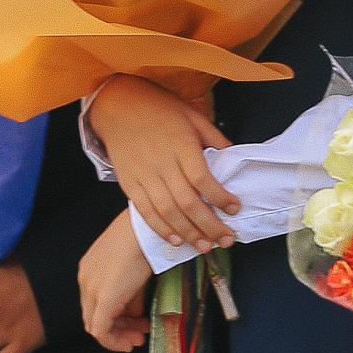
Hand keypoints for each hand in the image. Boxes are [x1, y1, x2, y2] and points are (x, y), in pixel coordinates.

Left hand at [79, 212, 155, 352]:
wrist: (145, 228)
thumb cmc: (145, 240)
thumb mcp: (135, 270)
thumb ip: (131, 295)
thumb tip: (135, 315)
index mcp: (89, 269)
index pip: (94, 302)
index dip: (114, 316)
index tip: (135, 321)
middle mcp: (85, 280)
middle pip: (93, 316)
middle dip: (117, 328)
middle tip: (137, 335)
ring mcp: (91, 290)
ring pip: (96, 325)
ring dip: (118, 335)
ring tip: (138, 338)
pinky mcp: (102, 299)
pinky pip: (101, 330)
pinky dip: (114, 340)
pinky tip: (130, 341)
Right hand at [88, 75, 237, 250]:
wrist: (117, 107)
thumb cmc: (159, 109)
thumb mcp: (192, 115)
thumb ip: (214, 138)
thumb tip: (234, 157)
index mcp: (180, 145)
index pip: (202, 179)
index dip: (220, 197)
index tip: (235, 208)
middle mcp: (162, 163)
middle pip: (188, 202)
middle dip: (210, 225)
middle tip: (227, 239)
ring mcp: (143, 176)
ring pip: (167, 212)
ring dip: (188, 233)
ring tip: (205, 246)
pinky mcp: (129, 184)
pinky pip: (145, 212)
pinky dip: (161, 229)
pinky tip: (176, 240)